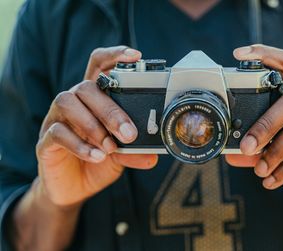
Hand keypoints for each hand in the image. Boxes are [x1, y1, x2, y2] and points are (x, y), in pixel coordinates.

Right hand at [36, 46, 157, 207]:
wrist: (73, 189)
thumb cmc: (98, 163)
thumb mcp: (121, 156)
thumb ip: (134, 151)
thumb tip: (153, 155)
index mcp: (93, 101)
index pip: (99, 66)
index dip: (115, 55)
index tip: (137, 56)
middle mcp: (74, 104)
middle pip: (86, 87)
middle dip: (111, 110)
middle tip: (129, 134)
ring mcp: (56, 120)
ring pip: (67, 102)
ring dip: (93, 125)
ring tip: (110, 147)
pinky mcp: (45, 141)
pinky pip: (57, 132)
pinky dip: (80, 145)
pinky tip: (97, 157)